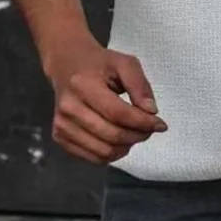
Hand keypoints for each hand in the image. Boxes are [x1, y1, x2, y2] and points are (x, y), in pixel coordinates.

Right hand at [43, 34, 167, 164]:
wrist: (68, 65)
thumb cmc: (100, 64)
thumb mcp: (125, 63)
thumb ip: (140, 85)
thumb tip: (151, 112)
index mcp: (83, 85)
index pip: (118, 113)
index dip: (142, 122)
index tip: (161, 124)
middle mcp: (69, 108)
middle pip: (111, 135)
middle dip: (138, 135)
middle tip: (150, 129)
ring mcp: (62, 125)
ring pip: (103, 151)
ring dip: (127, 146)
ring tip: (136, 133)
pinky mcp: (60, 137)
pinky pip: (92, 157)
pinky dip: (112, 154)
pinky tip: (121, 141)